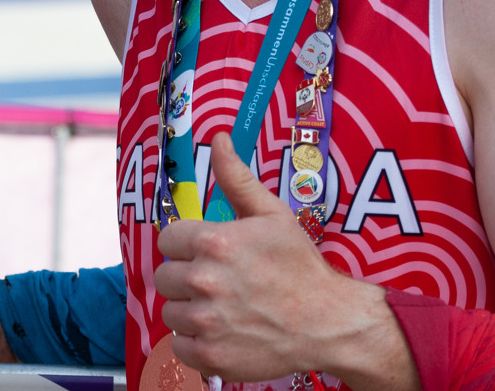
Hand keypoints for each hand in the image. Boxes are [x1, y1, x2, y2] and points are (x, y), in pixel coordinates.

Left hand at [154, 136, 416, 390]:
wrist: (329, 323)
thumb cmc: (300, 267)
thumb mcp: (272, 215)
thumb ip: (236, 178)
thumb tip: (219, 138)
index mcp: (215, 242)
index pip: (169, 240)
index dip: (188, 246)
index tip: (210, 254)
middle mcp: (205, 280)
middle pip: (165, 276)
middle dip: (187, 278)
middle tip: (220, 283)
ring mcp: (206, 321)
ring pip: (171, 311)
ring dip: (191, 311)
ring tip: (224, 308)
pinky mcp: (209, 356)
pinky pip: (178, 346)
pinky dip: (196, 342)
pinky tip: (222, 332)